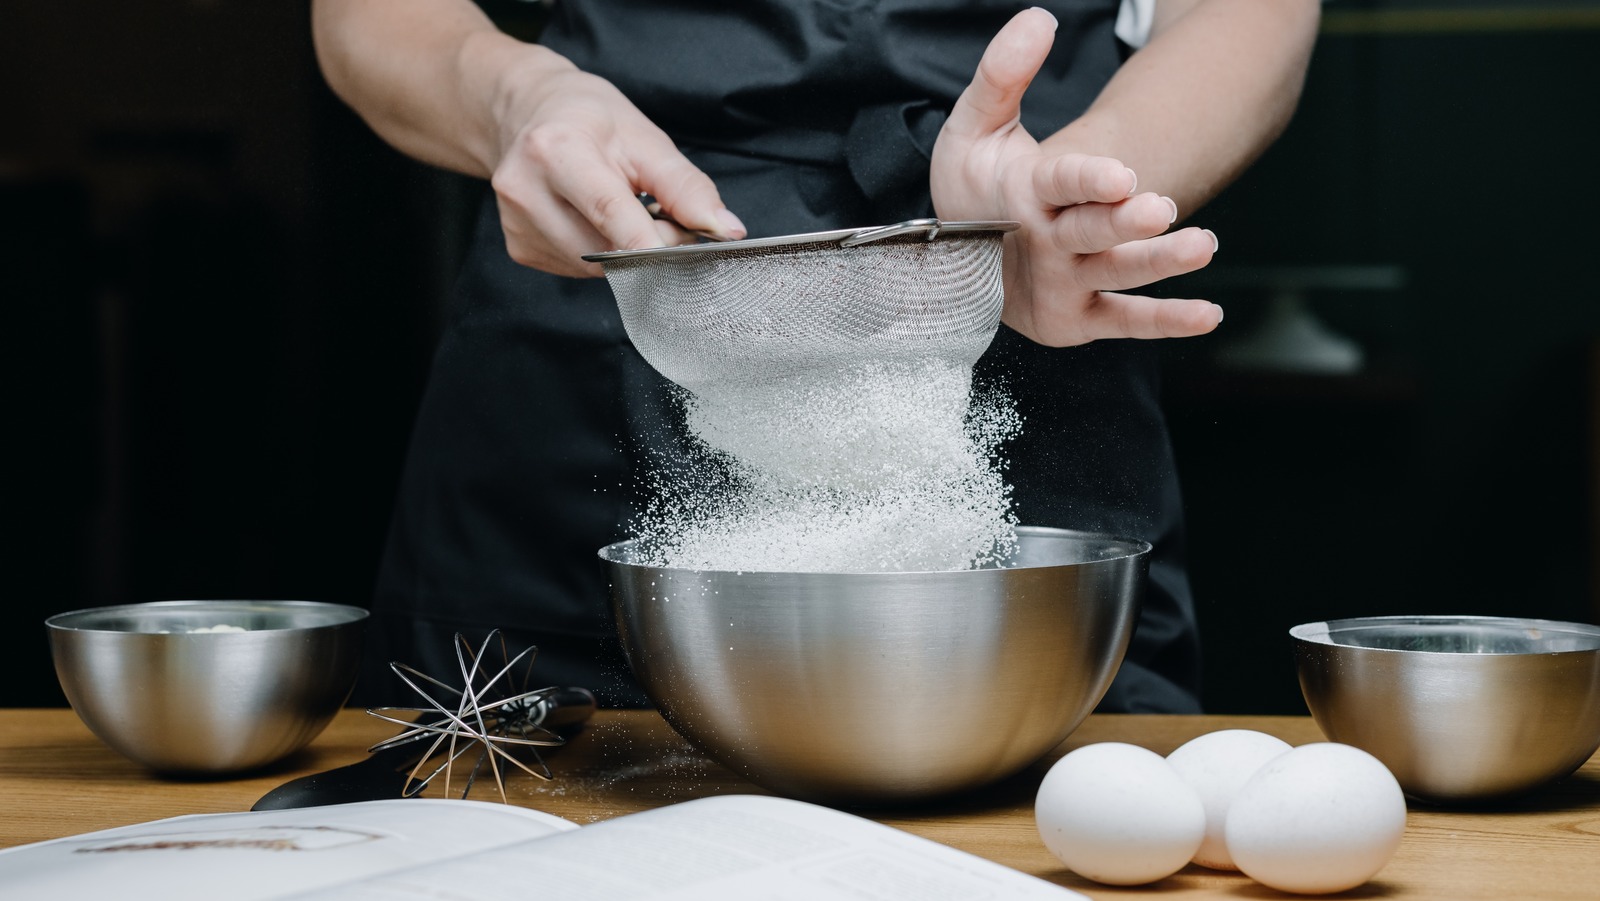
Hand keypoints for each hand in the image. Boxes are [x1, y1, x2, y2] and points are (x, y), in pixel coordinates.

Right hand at [487, 59, 744, 275]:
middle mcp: (525, 190)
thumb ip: (686, 188)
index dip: (652, 242)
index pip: (609, 211)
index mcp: (555, 151)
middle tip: (659, 213)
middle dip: (647, 243)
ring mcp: (516, 225)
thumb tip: (725, 231)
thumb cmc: (591, 121)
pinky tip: (593, 222)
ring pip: (594, 267)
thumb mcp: (645, 139)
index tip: (686, 257)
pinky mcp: (519, 248)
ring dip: (623, 252)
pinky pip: (577, 269)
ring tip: (624, 211)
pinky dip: (598, 253)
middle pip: (606, 248)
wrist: (528, 113)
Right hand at [930, 8, 1221, 346]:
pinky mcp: (1078, 319)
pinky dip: (1166, 321)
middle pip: (1088, 232)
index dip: (1087, 180)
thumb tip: (1039, 19)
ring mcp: (1061, 285)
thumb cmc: (972, 191)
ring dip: (1158, 264)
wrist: (957, 265)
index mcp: (1020, 196)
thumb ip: (1002, 73)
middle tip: (1162, 207)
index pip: (1057, 184)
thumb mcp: (973, 129)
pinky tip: (1210, 313)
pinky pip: (1125, 323)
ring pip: (1113, 275)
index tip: (1121, 174)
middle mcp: (1042, 245)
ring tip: (1202, 245)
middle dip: (1124, 223)